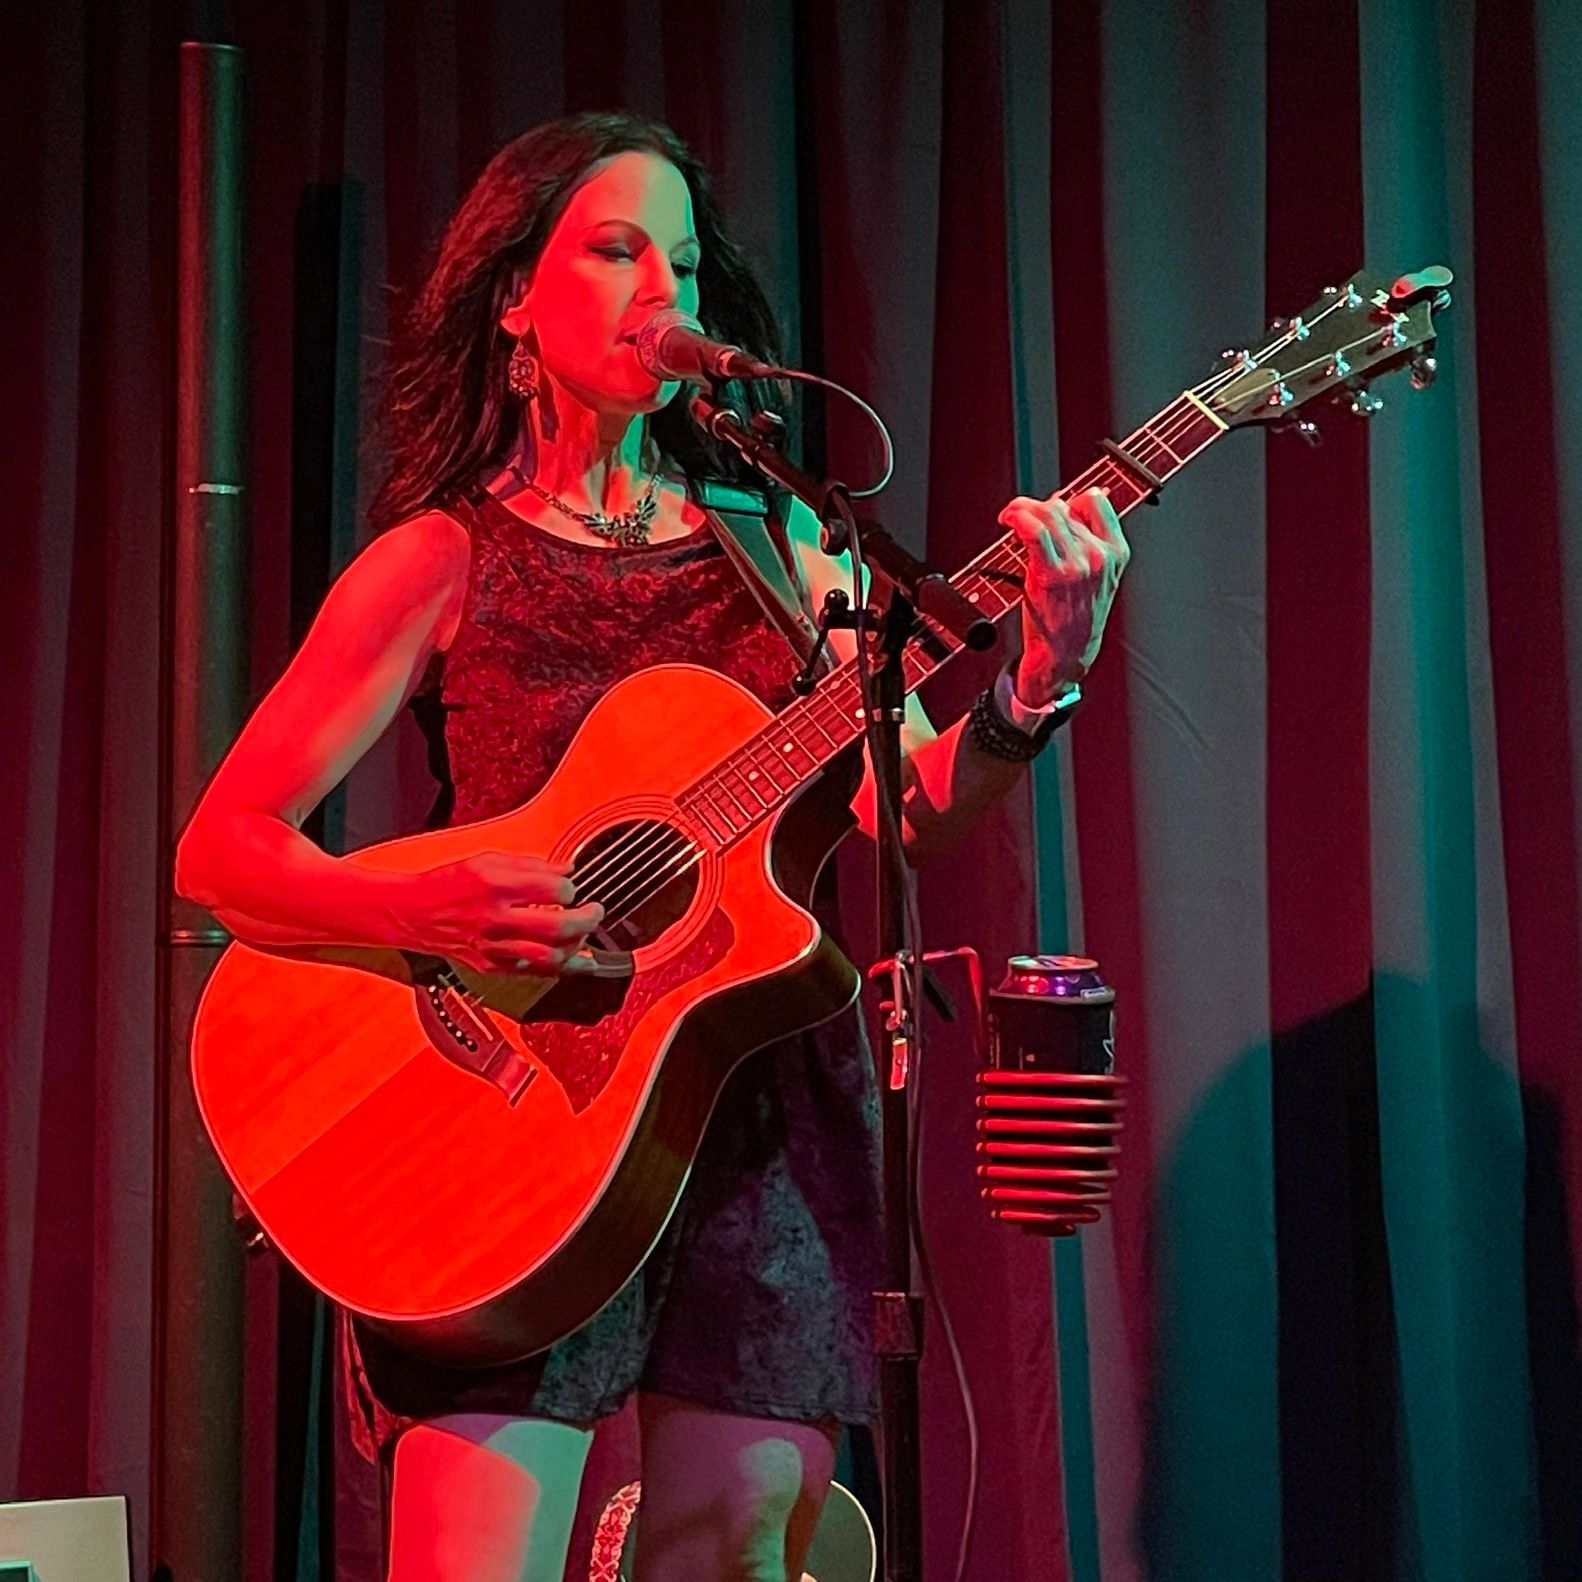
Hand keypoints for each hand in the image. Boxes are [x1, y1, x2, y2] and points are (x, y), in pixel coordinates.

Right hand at [398, 850, 603, 975]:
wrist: (413, 913)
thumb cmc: (449, 884)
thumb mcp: (487, 859)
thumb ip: (531, 865)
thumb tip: (567, 870)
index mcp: (495, 885)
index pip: (553, 890)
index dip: (571, 888)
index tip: (571, 887)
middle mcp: (495, 918)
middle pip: (557, 927)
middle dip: (587, 920)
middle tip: (595, 913)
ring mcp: (493, 946)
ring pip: (549, 957)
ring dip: (577, 948)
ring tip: (586, 937)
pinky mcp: (491, 966)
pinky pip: (533, 972)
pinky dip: (558, 967)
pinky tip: (573, 960)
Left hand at [999, 486, 1130, 706]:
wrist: (1065, 656)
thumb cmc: (1075, 619)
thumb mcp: (1097, 579)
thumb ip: (1088, 543)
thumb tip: (1063, 505)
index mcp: (1116, 553)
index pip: (1096, 501)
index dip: (1070, 499)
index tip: (1054, 507)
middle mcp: (1100, 555)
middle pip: (1064, 506)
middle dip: (1039, 508)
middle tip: (1024, 519)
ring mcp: (1076, 564)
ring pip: (1047, 512)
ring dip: (1022, 508)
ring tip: (1011, 517)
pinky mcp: (1050, 574)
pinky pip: (1032, 530)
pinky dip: (1017, 516)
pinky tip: (1008, 519)